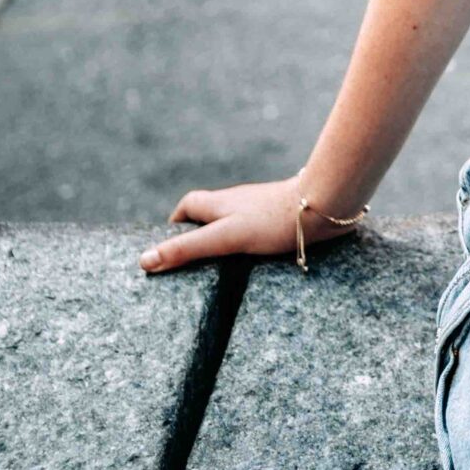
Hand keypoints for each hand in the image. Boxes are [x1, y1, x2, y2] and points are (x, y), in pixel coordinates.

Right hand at [135, 177, 359, 273]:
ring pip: (240, 221)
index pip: (190, 206)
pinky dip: (255, 242)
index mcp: (221, 203)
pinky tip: (261, 260)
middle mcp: (240, 203)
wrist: (325, 205)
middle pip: (214, 213)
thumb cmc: (274, 219)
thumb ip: (186, 249)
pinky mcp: (285, 217)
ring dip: (230, 238)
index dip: (177, 222)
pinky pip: (264, 229)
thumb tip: (144, 261)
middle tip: (196, 258)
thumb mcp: (224, 237)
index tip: (170, 244)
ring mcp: (264, 209)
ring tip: (225, 266)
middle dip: (203, 231)